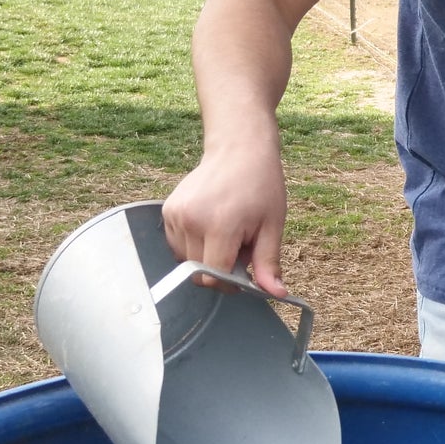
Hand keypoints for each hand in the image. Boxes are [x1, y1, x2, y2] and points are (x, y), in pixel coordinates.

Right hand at [161, 131, 290, 296]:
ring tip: (227, 232)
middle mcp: (191, 221)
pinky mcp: (167, 210)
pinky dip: (194, 244)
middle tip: (241, 245)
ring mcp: (175, 215)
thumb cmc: (261, 185)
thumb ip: (268, 262)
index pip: (214, 276)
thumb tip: (276, 294)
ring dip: (206, 257)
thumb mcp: (272, 225)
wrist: (239, 149)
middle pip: (199, 272)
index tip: (245, 272)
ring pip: (186, 261)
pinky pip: (177, 245)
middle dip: (220, 269)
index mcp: (219, 226)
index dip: (231, 283)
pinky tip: (211, 224)